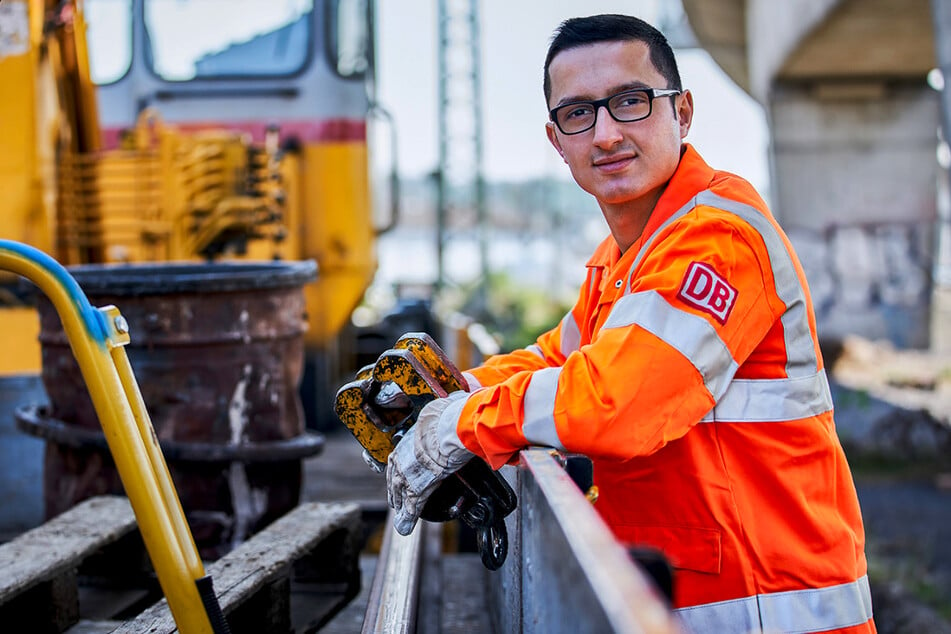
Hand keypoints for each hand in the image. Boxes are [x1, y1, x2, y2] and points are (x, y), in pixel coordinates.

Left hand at [386, 390, 473, 534]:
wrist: (453, 426)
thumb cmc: (450, 413)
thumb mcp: (442, 409)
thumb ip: (445, 412)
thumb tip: (458, 398)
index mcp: (407, 437)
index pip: (397, 456)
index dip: (398, 467)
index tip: (398, 473)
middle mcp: (402, 456)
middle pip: (394, 476)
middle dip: (395, 489)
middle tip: (396, 500)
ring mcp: (407, 473)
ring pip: (399, 493)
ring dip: (400, 505)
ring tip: (401, 517)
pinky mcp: (418, 488)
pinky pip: (411, 507)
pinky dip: (408, 518)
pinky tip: (406, 527)